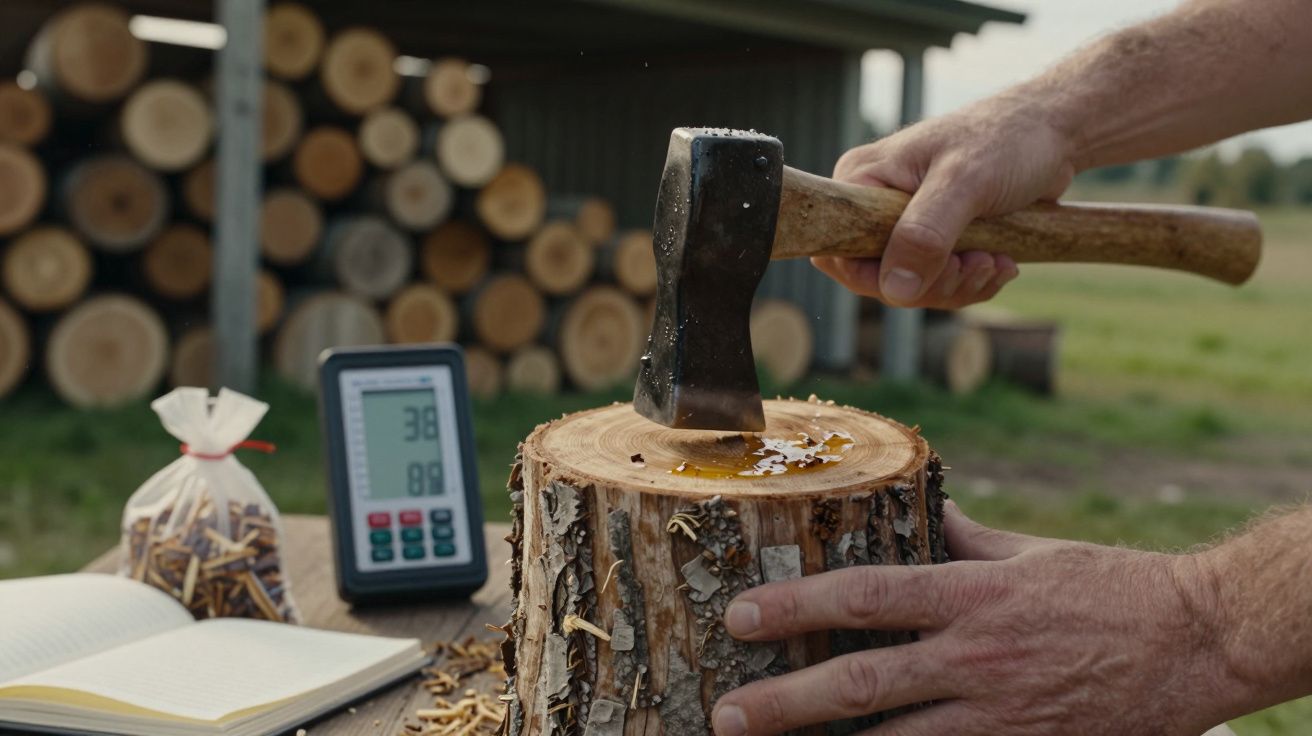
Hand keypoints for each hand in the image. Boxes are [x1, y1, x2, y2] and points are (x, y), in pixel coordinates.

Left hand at [711, 502, 1242, 735]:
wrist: (1198, 640)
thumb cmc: (1111, 585)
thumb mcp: (1032, 552)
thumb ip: (968, 538)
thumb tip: (926, 514)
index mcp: (973, 594)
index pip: (866, 596)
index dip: (797, 605)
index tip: (742, 616)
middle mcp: (978, 657)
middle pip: (863, 684)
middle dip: (786, 703)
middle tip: (728, 714)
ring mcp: (1001, 714)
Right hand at [815, 97, 1076, 307]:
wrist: (1053, 132)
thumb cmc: (1006, 140)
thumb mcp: (964, 183)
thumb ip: (924, 235)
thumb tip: (895, 291)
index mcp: (862, 179)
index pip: (837, 250)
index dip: (876, 278)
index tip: (932, 271)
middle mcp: (874, 203)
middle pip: (877, 276)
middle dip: (932, 283)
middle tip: (977, 263)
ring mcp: (904, 222)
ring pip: (911, 284)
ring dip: (958, 284)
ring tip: (996, 261)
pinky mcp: (935, 237)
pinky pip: (938, 280)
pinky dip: (971, 281)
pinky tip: (1001, 263)